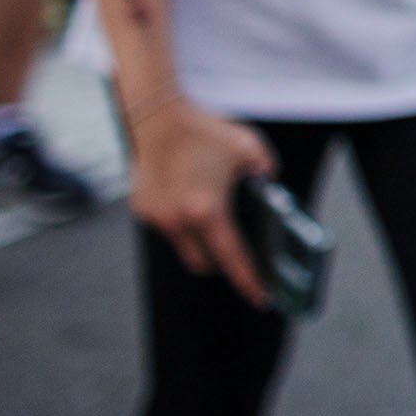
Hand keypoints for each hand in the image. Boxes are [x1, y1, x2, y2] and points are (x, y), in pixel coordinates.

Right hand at [127, 99, 278, 307]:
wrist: (157, 117)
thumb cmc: (205, 132)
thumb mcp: (251, 148)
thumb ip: (267, 173)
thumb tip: (272, 190)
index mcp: (208, 211)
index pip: (233, 258)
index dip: (250, 280)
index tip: (263, 298)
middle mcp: (179, 221)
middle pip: (204, 263)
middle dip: (223, 265)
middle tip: (241, 257)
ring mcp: (157, 218)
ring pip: (184, 247)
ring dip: (201, 243)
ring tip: (218, 223)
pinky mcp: (143, 210)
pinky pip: (168, 227)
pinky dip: (183, 223)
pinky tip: (194, 201)